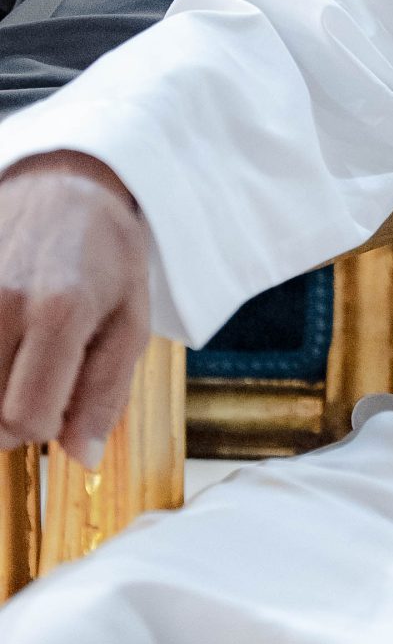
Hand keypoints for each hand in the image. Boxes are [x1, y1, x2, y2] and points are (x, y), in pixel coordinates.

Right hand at [0, 153, 149, 467]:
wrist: (61, 186)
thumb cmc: (104, 255)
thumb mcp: (130, 319)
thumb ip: (106, 392)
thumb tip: (81, 457)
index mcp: (59, 312)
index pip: (26, 417)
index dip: (42, 427)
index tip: (55, 406)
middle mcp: (2, 300)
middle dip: (8, 417)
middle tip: (32, 382)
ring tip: (13, 361)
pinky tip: (3, 344)